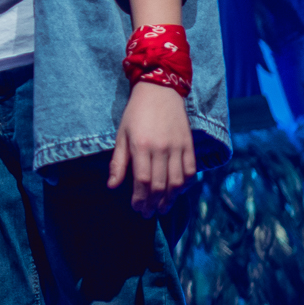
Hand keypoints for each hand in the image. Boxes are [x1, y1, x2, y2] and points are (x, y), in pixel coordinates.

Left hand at [109, 80, 196, 214]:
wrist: (159, 91)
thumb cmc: (136, 113)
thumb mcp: (121, 135)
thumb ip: (118, 162)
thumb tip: (112, 186)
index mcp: (141, 146)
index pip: (143, 181)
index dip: (140, 198)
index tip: (137, 208)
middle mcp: (161, 149)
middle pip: (160, 185)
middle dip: (154, 203)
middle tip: (148, 213)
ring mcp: (178, 147)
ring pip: (177, 182)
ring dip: (170, 199)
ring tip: (162, 208)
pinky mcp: (189, 145)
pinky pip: (191, 171)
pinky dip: (186, 185)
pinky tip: (178, 192)